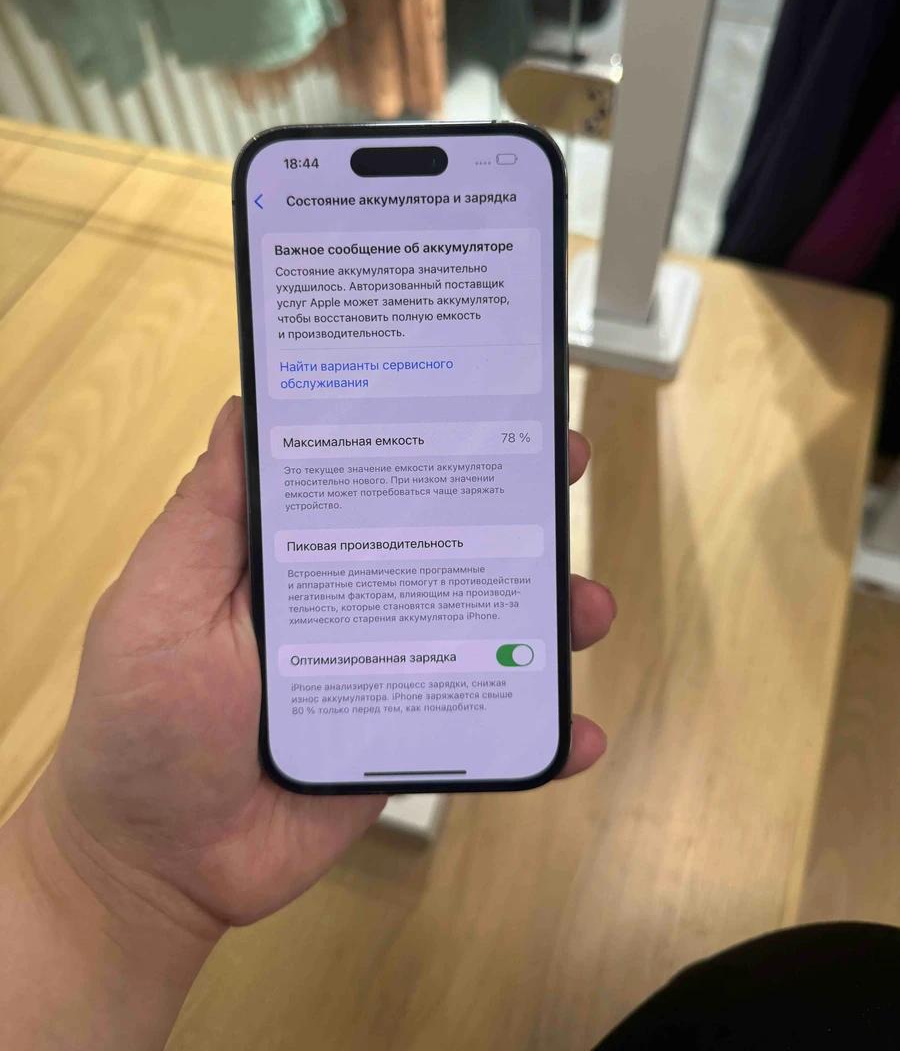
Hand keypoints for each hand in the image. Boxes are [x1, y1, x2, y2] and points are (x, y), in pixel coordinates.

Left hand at [28, 399, 615, 936]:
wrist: (159, 862)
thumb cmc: (140, 719)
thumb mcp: (162, 596)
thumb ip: (208, 511)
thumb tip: (245, 408)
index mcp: (299, 555)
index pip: (375, 476)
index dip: (427, 434)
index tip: (481, 394)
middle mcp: (355, 600)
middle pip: (448, 541)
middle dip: (513, 503)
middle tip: (564, 463)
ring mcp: (390, 670)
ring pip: (485, 627)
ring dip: (548, 615)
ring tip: (587, 606)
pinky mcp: (410, 741)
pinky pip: (487, 731)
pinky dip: (538, 734)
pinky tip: (574, 731)